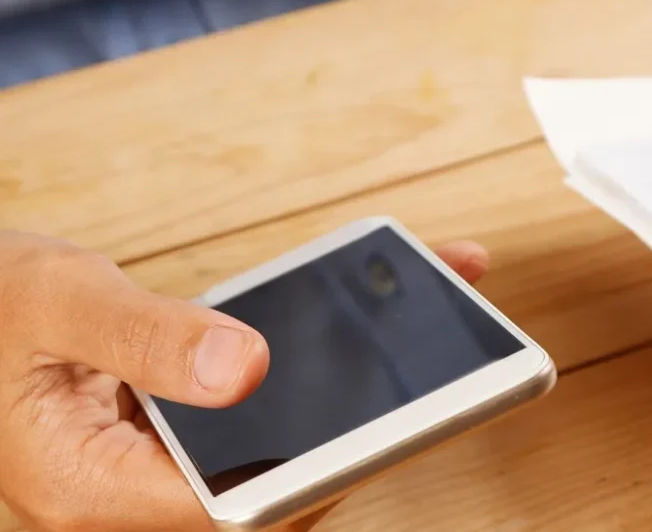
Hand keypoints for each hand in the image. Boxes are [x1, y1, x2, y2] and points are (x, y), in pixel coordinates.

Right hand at [0, 231, 489, 531]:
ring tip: (416, 340)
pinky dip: (310, 398)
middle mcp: (125, 502)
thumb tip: (243, 367)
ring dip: (342, 419)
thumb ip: (145, 335)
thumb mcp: (58, 298)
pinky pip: (255, 439)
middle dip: (350, 446)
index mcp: (86, 487)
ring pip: (268, 471)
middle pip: (264, 499)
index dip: (313, 476)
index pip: (227, 509)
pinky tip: (356, 339)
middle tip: (438, 382)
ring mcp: (151, 483)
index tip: (387, 425)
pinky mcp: (175, 453)